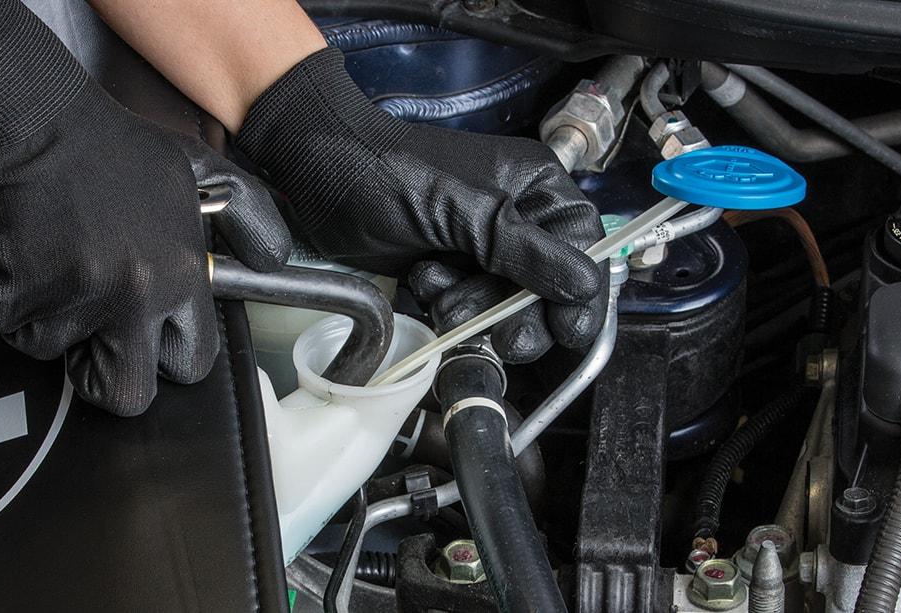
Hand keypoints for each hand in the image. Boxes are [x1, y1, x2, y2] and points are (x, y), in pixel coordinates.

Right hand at [0, 0, 288, 414]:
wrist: (38, 118)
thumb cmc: (115, 147)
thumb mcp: (200, 172)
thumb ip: (247, 214)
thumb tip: (276, 258)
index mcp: (178, 276)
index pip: (191, 362)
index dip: (165, 356)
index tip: (147, 338)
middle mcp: (131, 297)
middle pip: (124, 393)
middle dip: (101, 373)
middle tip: (87, 335)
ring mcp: (71, 299)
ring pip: (52, 350)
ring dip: (45, 316)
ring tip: (53, 261)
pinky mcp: (13, 294)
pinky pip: (3, 322)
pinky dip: (1, 296)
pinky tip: (21, 254)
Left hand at [235, 48, 605, 362]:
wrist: (317, 175)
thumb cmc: (387, 172)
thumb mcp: (464, 210)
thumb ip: (523, 249)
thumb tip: (583, 285)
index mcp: (534, 187)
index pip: (582, 249)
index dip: (580, 295)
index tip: (568, 330)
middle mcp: (515, 217)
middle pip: (548, 288)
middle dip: (520, 314)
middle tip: (502, 335)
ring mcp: (479, 246)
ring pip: (504, 306)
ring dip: (474, 309)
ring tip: (438, 286)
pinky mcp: (448, 268)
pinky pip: (466, 308)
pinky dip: (445, 304)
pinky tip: (422, 280)